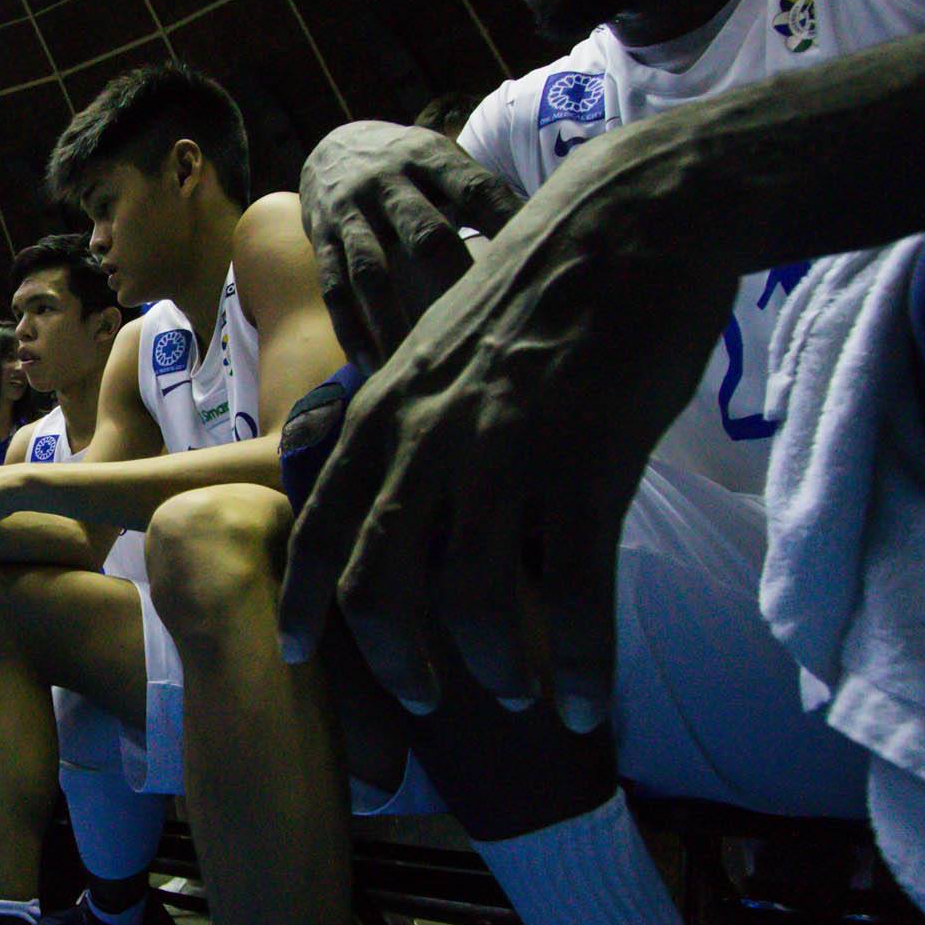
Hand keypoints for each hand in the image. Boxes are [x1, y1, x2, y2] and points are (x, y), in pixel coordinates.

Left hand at [280, 124, 732, 731]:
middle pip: (378, 584)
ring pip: (471, 602)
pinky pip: (575, 595)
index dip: (303, 600)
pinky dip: (580, 663)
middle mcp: (426, 440)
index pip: (319, 525)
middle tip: (419, 703)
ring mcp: (504, 455)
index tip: (296, 654)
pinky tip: (588, 702)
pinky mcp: (587, 465)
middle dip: (392, 662)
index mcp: (382, 411)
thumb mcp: (433, 346)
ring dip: (493, 667)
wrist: (628, 221)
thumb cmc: (536, 286)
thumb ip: (402, 418)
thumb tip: (384, 484)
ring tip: (520, 699)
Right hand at [301, 120, 522, 367]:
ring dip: (392, 319)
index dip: (506, 222)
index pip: (476, 189)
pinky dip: (352, 328)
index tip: (537, 259)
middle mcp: (386, 182)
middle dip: (454, 279)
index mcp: (428, 157)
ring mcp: (350, 213)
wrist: (332, 146)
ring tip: (415, 361)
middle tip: (485, 325)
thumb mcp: (441, 158)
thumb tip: (546, 229)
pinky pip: (334, 288)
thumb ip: (480, 189)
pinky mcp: (321, 239)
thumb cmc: (408, 164)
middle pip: (425, 234)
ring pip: (372, 271)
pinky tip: (371, 364)